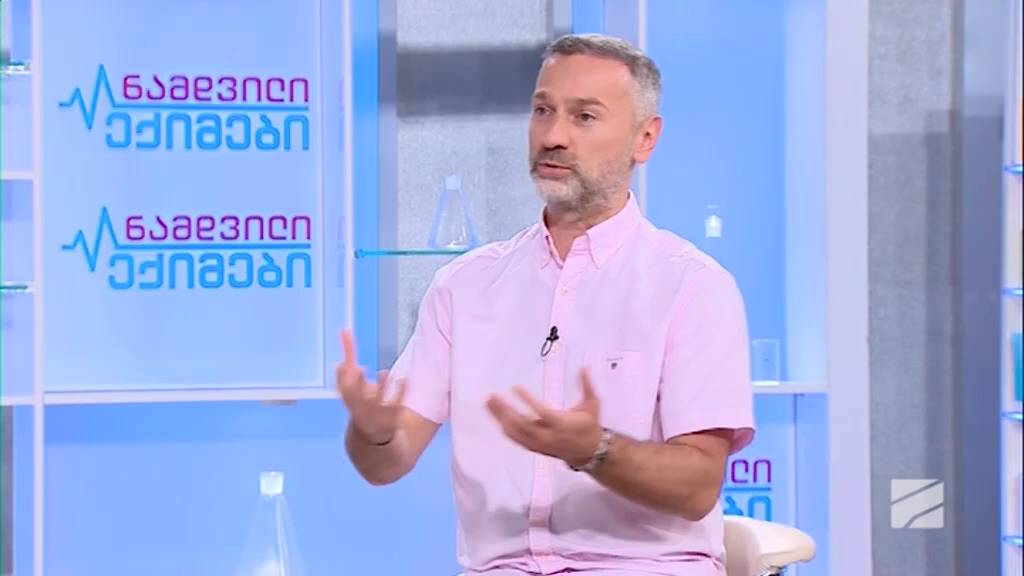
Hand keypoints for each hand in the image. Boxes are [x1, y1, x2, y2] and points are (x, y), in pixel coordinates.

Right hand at [336, 329, 406, 444]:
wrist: (372, 439)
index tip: (343, 364)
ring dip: (381, 388)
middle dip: (356, 385)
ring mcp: (375, 415)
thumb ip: (350, 356)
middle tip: (359, 369)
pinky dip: (400, 393)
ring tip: (385, 372)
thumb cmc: (360, 402)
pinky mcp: (392, 419)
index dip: (341, 379)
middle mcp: (359, 409)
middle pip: (356, 399)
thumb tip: (345, 330)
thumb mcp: (353, 381)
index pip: (342, 388)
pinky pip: (397, 406)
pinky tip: (405, 379)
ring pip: (377, 403)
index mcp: (348, 398)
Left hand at [485, 368, 602, 468]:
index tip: (515, 387)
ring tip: (489, 402)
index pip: (541, 411)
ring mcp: (539, 444)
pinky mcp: (534, 447)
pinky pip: (515, 438)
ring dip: (500, 417)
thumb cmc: (589, 426)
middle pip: (521, 424)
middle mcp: (548, 436)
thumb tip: (584, 367)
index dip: (527, 400)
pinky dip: (504, 427)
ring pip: (515, 432)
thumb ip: (587, 385)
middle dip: (505, 410)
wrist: (589, 451)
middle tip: (493, 396)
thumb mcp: (592, 405)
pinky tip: (496, 415)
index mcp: (561, 424)